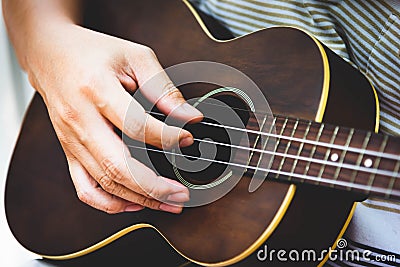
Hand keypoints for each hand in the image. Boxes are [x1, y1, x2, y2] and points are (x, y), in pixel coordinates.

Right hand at [27, 24, 202, 213]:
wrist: (50, 54)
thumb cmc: (92, 53)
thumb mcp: (134, 56)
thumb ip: (162, 88)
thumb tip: (189, 116)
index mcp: (96, 90)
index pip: (136, 125)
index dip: (168, 137)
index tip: (187, 137)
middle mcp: (80, 120)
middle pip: (117, 165)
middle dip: (154, 187)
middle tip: (181, 193)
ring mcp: (71, 140)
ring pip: (104, 182)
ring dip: (139, 198)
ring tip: (168, 201)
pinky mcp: (70, 151)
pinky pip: (85, 188)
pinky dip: (109, 202)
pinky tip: (133, 202)